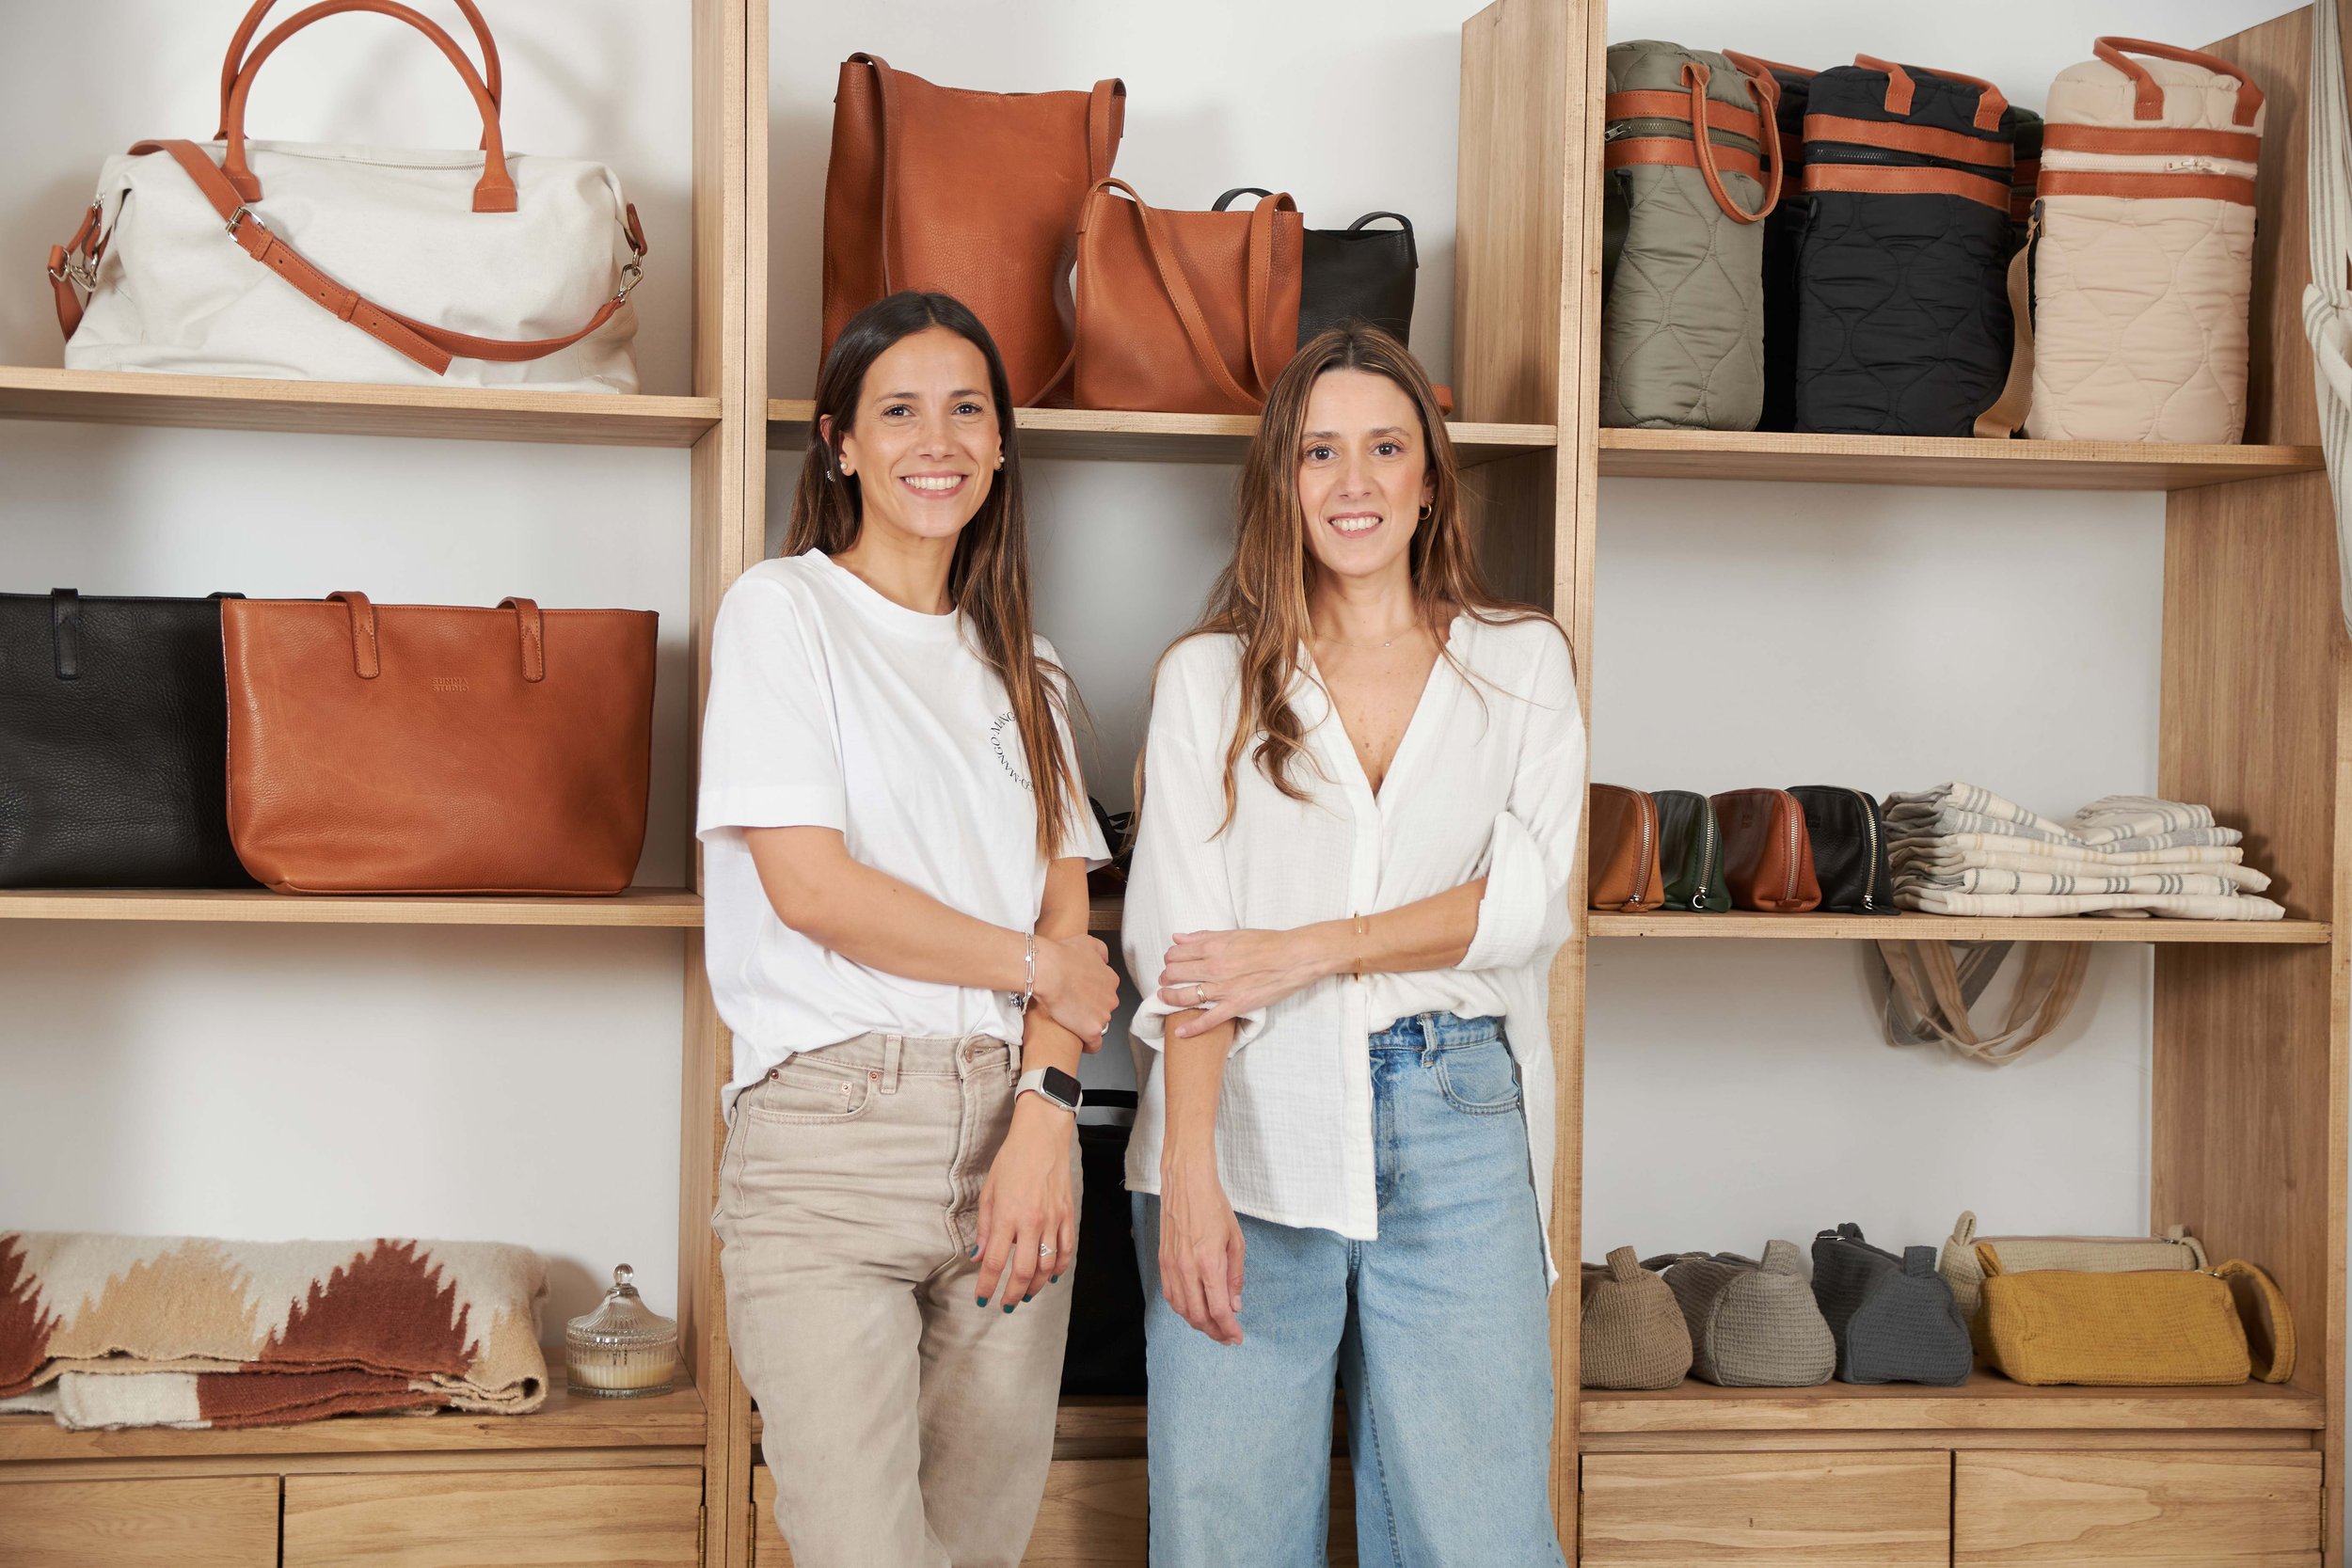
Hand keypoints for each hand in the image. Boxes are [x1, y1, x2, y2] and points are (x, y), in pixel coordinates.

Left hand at [974, 1094, 1075, 1309]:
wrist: (1042, 1138)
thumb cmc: (1011, 1161)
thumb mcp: (989, 1191)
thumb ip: (984, 1227)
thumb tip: (978, 1256)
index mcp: (1008, 1215)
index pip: (996, 1261)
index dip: (988, 1286)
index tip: (982, 1300)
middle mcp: (1032, 1222)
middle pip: (1024, 1271)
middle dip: (1013, 1293)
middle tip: (1006, 1305)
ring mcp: (1053, 1220)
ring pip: (1048, 1265)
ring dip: (1036, 1285)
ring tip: (1026, 1294)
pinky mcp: (1067, 1215)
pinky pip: (1066, 1250)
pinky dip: (1060, 1268)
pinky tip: (1051, 1277)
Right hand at [1033, 932, 1118, 1045]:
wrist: (1049, 971)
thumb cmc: (1061, 956)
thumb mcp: (1086, 942)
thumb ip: (1100, 950)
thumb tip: (1105, 959)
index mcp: (1110, 979)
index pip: (1106, 992)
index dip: (1092, 995)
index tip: (1080, 996)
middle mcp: (1111, 998)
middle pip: (1104, 1008)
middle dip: (1091, 1009)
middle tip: (1072, 1007)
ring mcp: (1103, 1015)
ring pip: (1099, 1024)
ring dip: (1087, 1024)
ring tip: (1069, 1021)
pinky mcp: (1092, 1030)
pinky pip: (1095, 1044)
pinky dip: (1088, 1045)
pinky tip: (1080, 1043)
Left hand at [1156, 927, 1333, 1038]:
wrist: (1294, 957)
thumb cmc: (1268, 943)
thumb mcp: (1234, 933)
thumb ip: (1203, 936)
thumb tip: (1178, 937)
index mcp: (1213, 947)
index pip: (1177, 953)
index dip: (1169, 958)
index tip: (1171, 962)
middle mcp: (1214, 967)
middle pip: (1175, 974)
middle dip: (1166, 977)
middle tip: (1166, 980)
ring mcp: (1224, 988)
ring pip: (1184, 996)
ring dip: (1169, 998)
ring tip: (1165, 998)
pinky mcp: (1236, 1005)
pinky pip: (1208, 1019)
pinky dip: (1192, 1028)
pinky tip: (1179, 1032)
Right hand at [1157, 1147, 1244, 1344]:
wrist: (1186, 1184)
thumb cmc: (1214, 1208)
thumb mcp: (1235, 1240)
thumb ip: (1235, 1276)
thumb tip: (1234, 1305)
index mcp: (1209, 1263)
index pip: (1218, 1310)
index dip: (1229, 1329)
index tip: (1237, 1337)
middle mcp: (1187, 1268)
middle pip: (1198, 1316)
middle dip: (1214, 1332)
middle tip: (1227, 1336)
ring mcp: (1171, 1266)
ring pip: (1182, 1309)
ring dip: (1198, 1323)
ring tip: (1213, 1326)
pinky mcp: (1162, 1261)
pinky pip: (1170, 1295)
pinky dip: (1182, 1309)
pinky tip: (1194, 1310)